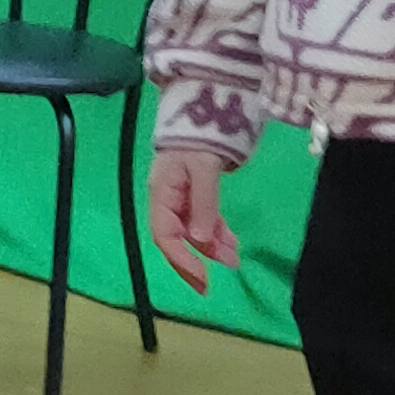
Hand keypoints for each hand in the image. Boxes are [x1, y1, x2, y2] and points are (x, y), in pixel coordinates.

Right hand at [146, 148, 241, 292]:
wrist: (205, 109)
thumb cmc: (199, 137)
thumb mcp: (203, 167)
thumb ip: (203, 202)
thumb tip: (200, 238)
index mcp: (162, 193)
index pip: (164, 235)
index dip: (181, 258)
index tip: (202, 276)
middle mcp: (167, 200)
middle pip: (175, 239)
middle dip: (193, 261)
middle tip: (210, 285)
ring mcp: (181, 198)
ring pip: (192, 232)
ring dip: (211, 248)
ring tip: (233, 260)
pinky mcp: (195, 194)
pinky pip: (203, 220)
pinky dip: (217, 233)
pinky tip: (231, 244)